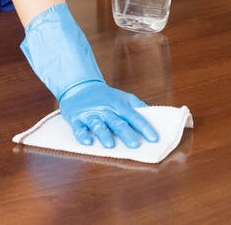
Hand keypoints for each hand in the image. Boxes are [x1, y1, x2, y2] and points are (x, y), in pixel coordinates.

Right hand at [21, 3, 158, 148]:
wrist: (80, 86)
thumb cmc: (105, 97)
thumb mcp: (122, 97)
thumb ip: (137, 106)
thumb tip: (153, 116)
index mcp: (118, 105)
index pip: (134, 116)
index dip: (144, 127)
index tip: (154, 138)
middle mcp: (105, 109)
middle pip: (117, 122)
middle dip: (126, 133)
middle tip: (135, 145)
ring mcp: (91, 114)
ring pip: (98, 125)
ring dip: (104, 134)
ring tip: (110, 145)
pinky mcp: (76, 119)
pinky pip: (79, 128)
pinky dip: (82, 135)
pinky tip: (87, 142)